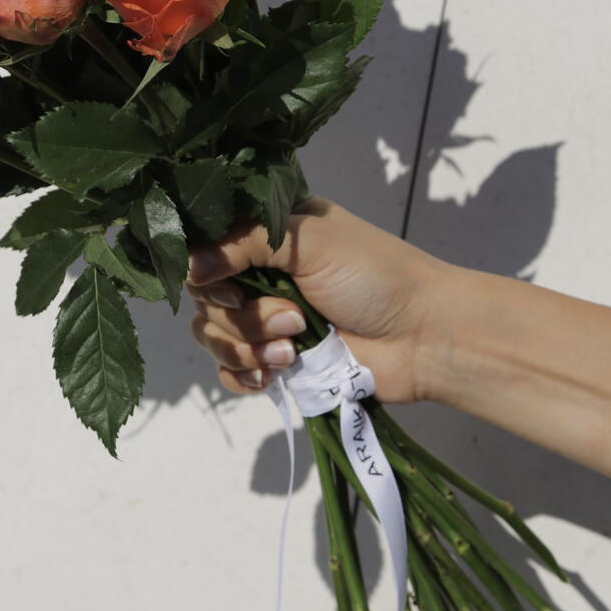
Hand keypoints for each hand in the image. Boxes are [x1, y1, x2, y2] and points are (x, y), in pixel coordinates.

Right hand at [186, 197, 448, 402]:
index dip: (205, 271)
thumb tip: (186, 266)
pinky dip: (244, 376)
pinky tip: (273, 376)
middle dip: (241, 317)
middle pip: (205, 298)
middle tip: (291, 320)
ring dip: (248, 348)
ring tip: (293, 351)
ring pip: (214, 337)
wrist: (424, 338)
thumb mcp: (306, 241)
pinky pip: (230, 373)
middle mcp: (260, 273)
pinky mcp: (276, 362)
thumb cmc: (372, 275)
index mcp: (267, 233)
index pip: (206, 247)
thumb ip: (242, 244)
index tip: (228, 285)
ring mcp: (266, 320)